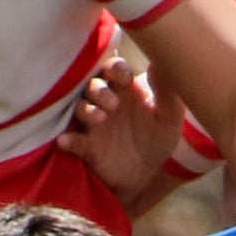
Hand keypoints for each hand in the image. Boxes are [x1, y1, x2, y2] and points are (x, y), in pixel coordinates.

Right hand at [58, 58, 185, 209]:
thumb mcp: (170, 115)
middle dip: (100, 90)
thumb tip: (157, 62)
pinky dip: (68, 140)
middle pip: (93, 85)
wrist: (150, 172)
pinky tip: (65, 141)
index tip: (125, 78)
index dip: (115, 68)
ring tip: (100, 118)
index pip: (113, 68)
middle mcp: (104, 100)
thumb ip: (167, 89)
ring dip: (86, 111)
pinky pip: (72, 140)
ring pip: (80, 108)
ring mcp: (93, 123)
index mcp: (124, 87)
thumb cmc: (159, 136)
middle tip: (113, 104)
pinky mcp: (87, 146)